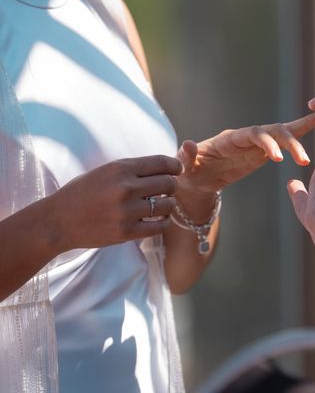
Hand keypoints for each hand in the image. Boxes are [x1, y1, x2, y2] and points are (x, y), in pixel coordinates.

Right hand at [48, 155, 182, 250]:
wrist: (57, 221)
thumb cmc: (82, 193)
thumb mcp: (105, 172)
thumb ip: (133, 169)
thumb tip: (165, 167)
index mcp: (120, 168)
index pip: (161, 162)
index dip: (175, 166)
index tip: (177, 170)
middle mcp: (126, 188)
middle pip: (168, 183)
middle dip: (172, 185)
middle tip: (168, 189)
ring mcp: (127, 211)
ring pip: (168, 205)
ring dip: (170, 204)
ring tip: (163, 205)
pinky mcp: (126, 232)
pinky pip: (159, 226)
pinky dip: (164, 222)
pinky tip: (160, 219)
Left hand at [176, 111, 314, 194]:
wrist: (195, 179)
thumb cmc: (188, 173)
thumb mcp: (184, 168)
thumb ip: (187, 156)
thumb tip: (187, 144)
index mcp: (229, 139)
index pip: (253, 134)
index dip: (267, 142)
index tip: (277, 158)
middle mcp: (246, 137)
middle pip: (272, 131)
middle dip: (289, 142)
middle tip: (302, 159)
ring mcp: (256, 143)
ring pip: (282, 134)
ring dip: (298, 141)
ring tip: (310, 157)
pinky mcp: (263, 152)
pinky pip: (284, 142)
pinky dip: (301, 133)